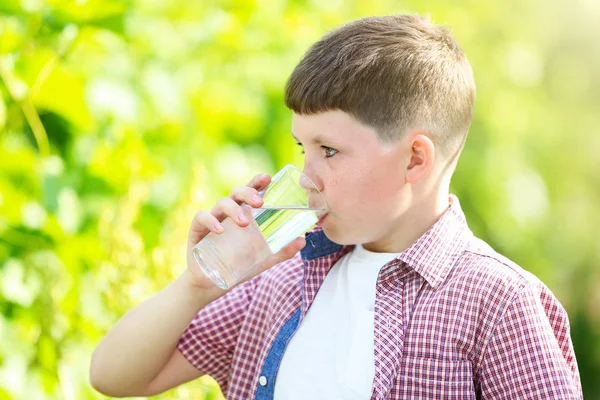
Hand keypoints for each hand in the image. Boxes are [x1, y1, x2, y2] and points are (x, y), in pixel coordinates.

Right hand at [184, 173, 305, 293]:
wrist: (210, 284)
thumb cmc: (238, 265)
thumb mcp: (262, 260)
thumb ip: (281, 251)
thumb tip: (302, 240)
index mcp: (244, 213)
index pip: (251, 192)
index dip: (257, 182)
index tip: (268, 178)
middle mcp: (228, 213)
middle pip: (236, 192)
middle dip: (248, 192)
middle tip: (260, 202)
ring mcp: (212, 219)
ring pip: (221, 203)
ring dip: (234, 209)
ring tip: (244, 223)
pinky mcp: (197, 229)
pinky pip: (202, 218)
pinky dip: (211, 221)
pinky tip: (220, 230)